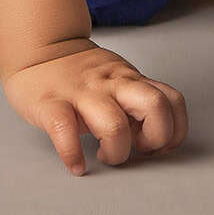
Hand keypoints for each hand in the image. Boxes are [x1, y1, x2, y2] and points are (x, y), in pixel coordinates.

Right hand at [1, 41, 188, 175]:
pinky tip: (76, 164)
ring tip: (105, 155)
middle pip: (154, 106)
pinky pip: (64, 131)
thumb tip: (157, 135)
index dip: (174, 129)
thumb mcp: (117, 78)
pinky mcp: (51, 104)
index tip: (160, 145)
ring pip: (114, 124)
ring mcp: (82, 93)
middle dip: (155, 138)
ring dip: (116, 151)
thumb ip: (137, 101)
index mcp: (130, 79)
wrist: (39, 50)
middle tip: (138, 149)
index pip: (172, 100)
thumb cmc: (81, 72)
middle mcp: (111, 83)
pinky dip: (72, 155)